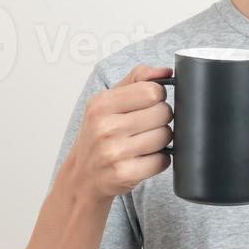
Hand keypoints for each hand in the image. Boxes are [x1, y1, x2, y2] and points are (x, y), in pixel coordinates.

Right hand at [62, 64, 174, 201]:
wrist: (82, 177)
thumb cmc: (98, 137)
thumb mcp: (107, 102)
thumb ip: (137, 79)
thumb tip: (166, 71)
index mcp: (102, 104)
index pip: (152, 91)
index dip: (157, 97)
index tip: (149, 105)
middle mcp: (106, 127)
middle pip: (163, 113)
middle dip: (161, 119)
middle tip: (146, 126)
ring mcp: (115, 152)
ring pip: (165, 136)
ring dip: (161, 140)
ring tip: (144, 143)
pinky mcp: (126, 174)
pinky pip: (163, 160)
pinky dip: (159, 160)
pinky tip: (143, 159)